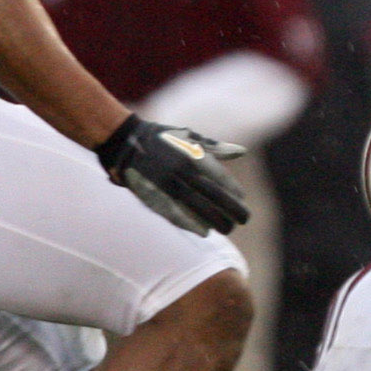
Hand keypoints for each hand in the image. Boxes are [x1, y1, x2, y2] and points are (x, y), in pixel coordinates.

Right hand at [97, 115, 249, 234]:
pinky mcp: (154, 197)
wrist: (126, 143)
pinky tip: (205, 232)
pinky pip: (176, 215)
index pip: (220, 179)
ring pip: (197, 208)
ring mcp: (168, 186)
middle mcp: (183, 172)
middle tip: (243, 219)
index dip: (233, 192)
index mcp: (193, 156)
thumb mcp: (190, 137)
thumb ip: (216, 147)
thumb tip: (241, 152)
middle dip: (231, 210)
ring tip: (228, 228)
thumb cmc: (163, 139)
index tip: (242, 200)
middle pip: (213, 196)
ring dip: (215, 221)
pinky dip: (191, 225)